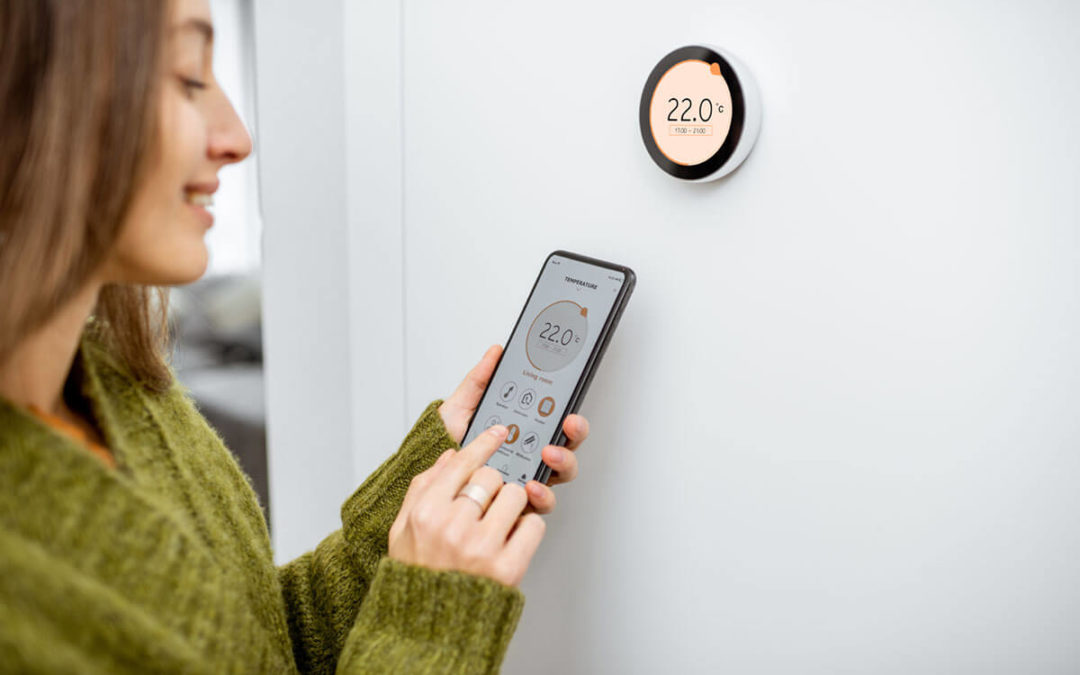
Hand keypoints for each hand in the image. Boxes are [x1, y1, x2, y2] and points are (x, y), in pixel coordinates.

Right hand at [388, 425, 544, 587]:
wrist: (429, 626)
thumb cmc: (417, 574)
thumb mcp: (403, 528)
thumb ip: (423, 487)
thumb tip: (450, 456)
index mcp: (426, 513)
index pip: (462, 463)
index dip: (484, 444)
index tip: (498, 433)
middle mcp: (453, 527)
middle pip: (492, 477)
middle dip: (495, 484)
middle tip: (489, 500)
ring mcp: (482, 547)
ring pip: (517, 496)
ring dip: (513, 504)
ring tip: (499, 521)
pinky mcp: (508, 568)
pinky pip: (534, 525)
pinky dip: (527, 528)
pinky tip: (511, 538)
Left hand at [439, 345, 589, 513]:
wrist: (427, 471)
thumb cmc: (447, 442)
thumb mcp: (462, 406)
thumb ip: (480, 380)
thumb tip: (496, 353)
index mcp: (524, 430)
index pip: (557, 423)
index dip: (570, 417)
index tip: (569, 411)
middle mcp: (530, 454)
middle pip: (567, 446)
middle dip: (574, 435)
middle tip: (566, 426)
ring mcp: (527, 478)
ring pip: (561, 474)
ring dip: (562, 463)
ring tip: (547, 455)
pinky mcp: (518, 503)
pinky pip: (540, 504)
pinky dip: (542, 496)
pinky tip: (530, 487)